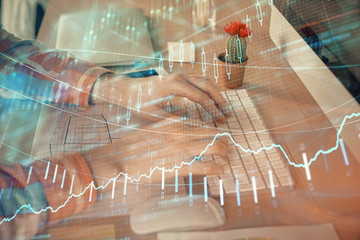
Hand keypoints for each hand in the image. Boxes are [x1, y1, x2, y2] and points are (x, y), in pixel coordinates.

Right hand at [81, 117, 226, 188]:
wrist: (119, 157)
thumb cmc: (134, 144)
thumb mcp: (152, 126)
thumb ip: (168, 123)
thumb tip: (181, 118)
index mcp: (175, 123)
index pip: (203, 124)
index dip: (215, 132)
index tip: (220, 137)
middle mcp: (182, 133)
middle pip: (213, 134)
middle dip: (224, 142)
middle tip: (228, 149)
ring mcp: (182, 149)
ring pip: (214, 148)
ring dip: (224, 154)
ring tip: (228, 161)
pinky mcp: (179, 166)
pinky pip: (205, 167)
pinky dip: (216, 169)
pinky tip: (220, 172)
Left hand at [90, 73, 230, 122]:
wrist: (126, 89)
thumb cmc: (137, 102)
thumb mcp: (153, 114)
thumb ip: (172, 120)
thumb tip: (191, 128)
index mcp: (174, 85)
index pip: (200, 97)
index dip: (212, 110)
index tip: (220, 121)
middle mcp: (179, 77)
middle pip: (207, 85)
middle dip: (219, 100)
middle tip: (227, 114)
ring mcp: (179, 75)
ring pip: (204, 81)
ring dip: (215, 94)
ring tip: (223, 108)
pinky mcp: (178, 78)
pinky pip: (198, 81)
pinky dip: (208, 90)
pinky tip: (211, 101)